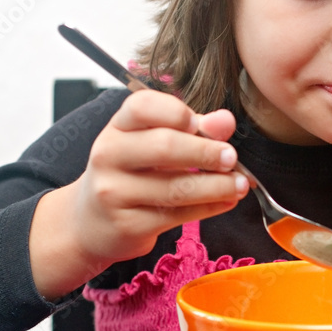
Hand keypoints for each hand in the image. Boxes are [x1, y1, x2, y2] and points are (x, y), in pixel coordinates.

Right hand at [29, 90, 248, 298]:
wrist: (90, 221)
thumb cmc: (130, 173)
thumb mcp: (153, 143)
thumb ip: (192, 128)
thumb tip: (226, 121)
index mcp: (118, 126)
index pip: (143, 106)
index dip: (177, 112)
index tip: (201, 124)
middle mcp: (110, 155)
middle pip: (165, 146)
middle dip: (206, 152)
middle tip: (232, 158)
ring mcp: (115, 192)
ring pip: (176, 187)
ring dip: (217, 186)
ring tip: (240, 184)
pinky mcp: (128, 224)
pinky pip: (177, 215)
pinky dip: (209, 208)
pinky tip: (226, 201)